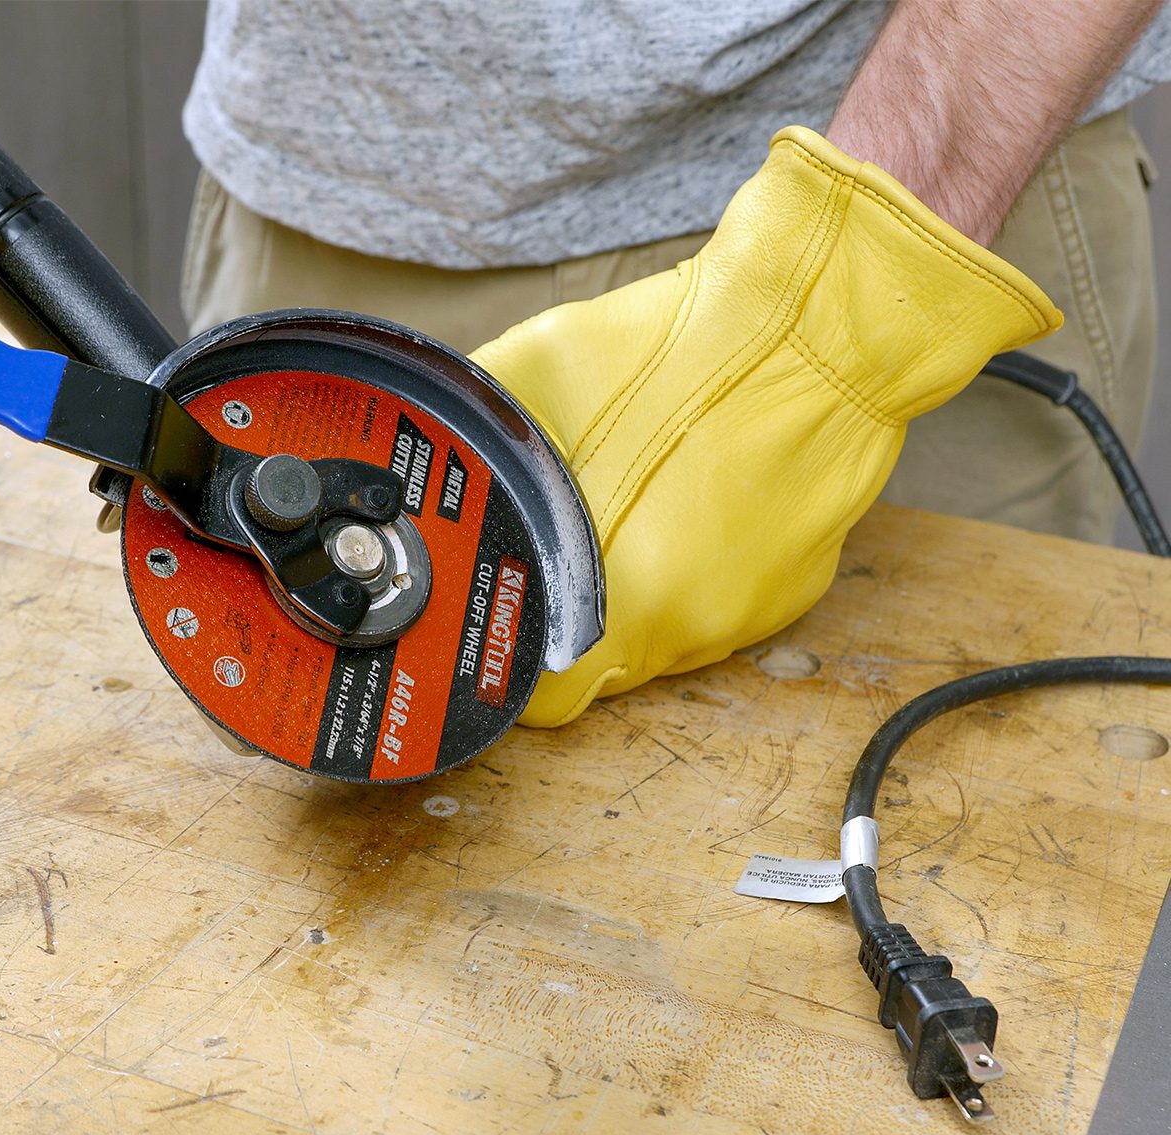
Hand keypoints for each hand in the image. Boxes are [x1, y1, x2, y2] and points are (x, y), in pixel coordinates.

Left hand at [472, 127, 1061, 727]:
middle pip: (598, 666)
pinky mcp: (791, 589)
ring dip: (631, 591)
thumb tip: (431, 464)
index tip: (496, 625)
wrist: (819, 318)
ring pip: (659, 634)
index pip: (541, 700)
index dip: (508, 661)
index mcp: (624, 597)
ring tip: (627, 512)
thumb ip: (480, 435)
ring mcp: (748, 610)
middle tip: (554, 550)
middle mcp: (689, 624)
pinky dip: (689, 566)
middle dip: (568, 617)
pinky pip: (713, 598)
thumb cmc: (686, 345)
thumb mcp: (537, 372)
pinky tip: (684, 502)